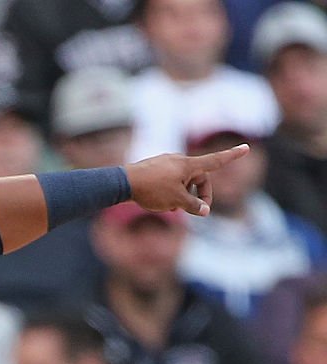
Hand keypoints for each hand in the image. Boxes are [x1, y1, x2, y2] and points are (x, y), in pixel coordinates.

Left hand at [125, 145, 249, 216]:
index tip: (245, 148)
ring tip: (171, 208)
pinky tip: (159, 204)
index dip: (231, 156)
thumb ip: (193, 205)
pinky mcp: (155, 169)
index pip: (215, 160)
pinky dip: (171, 193)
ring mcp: (166, 164)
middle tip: (194, 211)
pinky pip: (170, 181)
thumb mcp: (176, 201)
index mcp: (188, 165)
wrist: (122, 183)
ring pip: (183, 182)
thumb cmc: (151, 189)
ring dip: (183, 196)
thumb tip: (204, 210)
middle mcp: (178, 160)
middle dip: (199, 195)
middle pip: (199, 178)